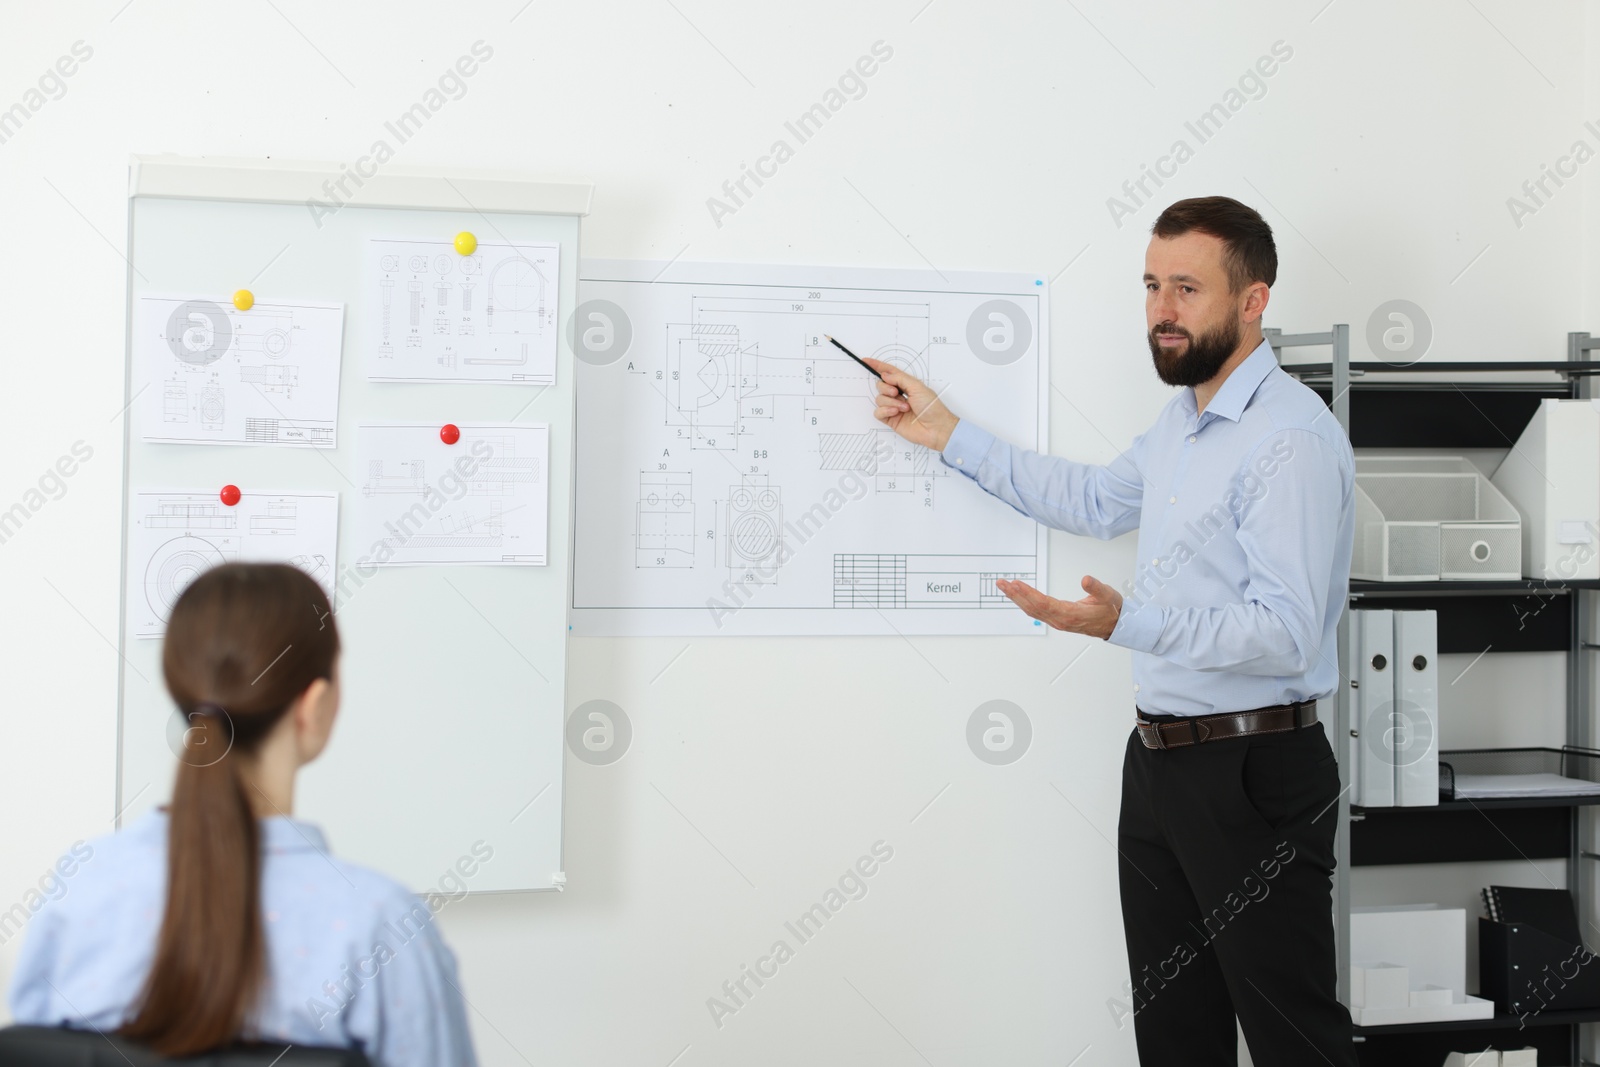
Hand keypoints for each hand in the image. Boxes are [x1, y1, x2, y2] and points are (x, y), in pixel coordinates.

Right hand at [866, 357, 958, 451]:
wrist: (936, 428)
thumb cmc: (932, 407)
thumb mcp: (917, 387)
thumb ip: (899, 379)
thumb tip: (884, 375)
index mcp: (906, 384)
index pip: (889, 372)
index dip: (878, 366)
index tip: (866, 360)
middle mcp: (899, 395)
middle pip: (881, 385)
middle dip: (886, 388)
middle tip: (896, 393)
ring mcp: (894, 407)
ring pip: (879, 399)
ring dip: (891, 402)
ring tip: (904, 407)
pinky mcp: (891, 419)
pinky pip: (878, 412)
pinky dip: (885, 411)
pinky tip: (896, 412)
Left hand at [996, 575, 1123, 639]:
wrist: (1115, 626)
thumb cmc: (1110, 610)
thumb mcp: (1108, 595)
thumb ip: (1096, 587)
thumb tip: (1085, 579)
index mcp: (1070, 614)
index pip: (1043, 603)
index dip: (1028, 593)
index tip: (1016, 584)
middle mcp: (1060, 620)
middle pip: (1032, 608)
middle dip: (1015, 595)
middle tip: (1001, 583)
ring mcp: (1057, 621)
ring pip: (1032, 611)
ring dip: (1017, 598)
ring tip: (1004, 587)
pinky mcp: (1056, 620)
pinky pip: (1036, 612)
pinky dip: (1024, 602)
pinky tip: (1017, 596)